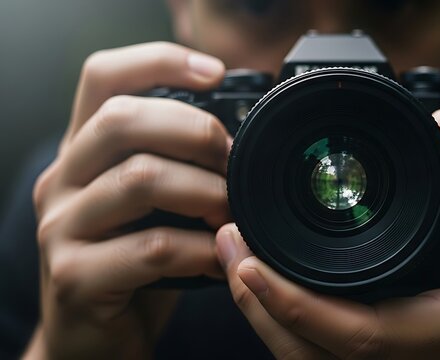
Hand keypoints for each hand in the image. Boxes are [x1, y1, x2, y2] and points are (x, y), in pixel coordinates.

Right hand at [26, 42, 229, 358]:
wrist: (93, 337)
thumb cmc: (133, 265)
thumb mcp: (151, 206)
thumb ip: (175, 167)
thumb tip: (241, 137)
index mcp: (83, 153)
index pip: (104, 78)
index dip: (159, 61)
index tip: (214, 72)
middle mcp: (62, 180)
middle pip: (121, 120)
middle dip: (194, 131)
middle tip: (231, 159)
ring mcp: (61, 228)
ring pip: (139, 179)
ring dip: (205, 191)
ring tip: (232, 210)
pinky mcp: (74, 277)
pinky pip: (151, 249)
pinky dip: (201, 250)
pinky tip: (221, 258)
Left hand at [216, 110, 439, 358]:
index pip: (357, 333)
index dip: (294, 304)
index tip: (248, 260)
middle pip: (311, 355)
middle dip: (258, 304)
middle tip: (226, 242)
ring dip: (262, 314)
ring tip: (234, 257)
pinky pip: (321, 357)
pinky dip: (286, 323)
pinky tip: (265, 285)